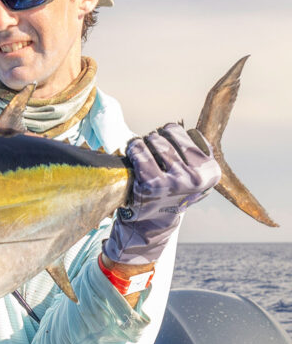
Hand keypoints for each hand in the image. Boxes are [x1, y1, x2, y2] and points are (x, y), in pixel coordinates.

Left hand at [103, 124, 220, 265]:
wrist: (149, 224)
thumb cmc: (168, 189)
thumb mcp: (191, 170)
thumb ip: (192, 147)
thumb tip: (184, 119)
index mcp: (211, 171)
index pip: (183, 132)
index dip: (168, 138)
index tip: (165, 155)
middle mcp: (197, 176)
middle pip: (167, 132)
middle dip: (154, 139)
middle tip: (150, 157)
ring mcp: (174, 181)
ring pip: (153, 139)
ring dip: (142, 144)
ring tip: (142, 159)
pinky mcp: (152, 185)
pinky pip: (139, 150)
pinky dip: (132, 148)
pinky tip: (132, 156)